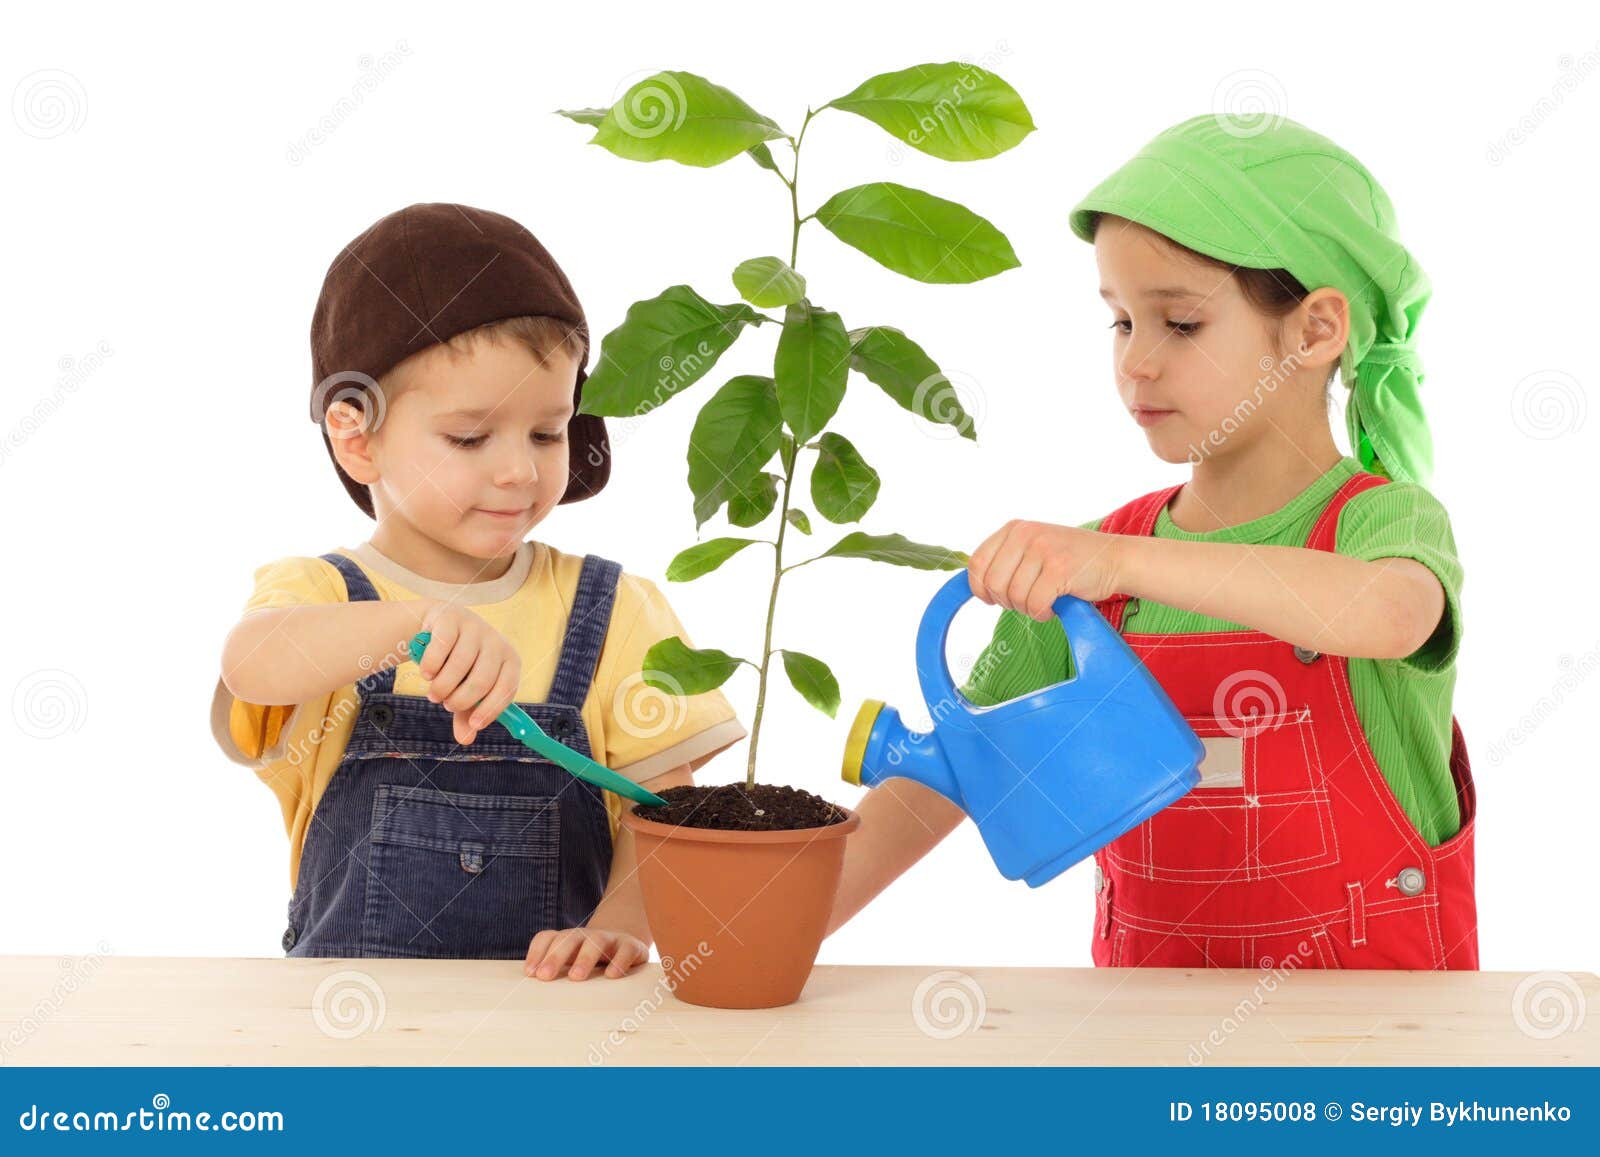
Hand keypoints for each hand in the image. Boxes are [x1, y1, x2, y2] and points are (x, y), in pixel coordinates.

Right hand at [414, 603, 521, 744]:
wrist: (438, 627)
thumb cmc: (458, 665)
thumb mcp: (465, 690)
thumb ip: (467, 715)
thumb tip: (466, 740)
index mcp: (509, 660)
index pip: (507, 688)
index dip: (491, 710)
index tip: (474, 725)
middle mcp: (496, 642)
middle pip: (482, 680)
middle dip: (461, 700)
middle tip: (446, 704)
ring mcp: (474, 628)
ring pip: (459, 666)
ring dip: (442, 686)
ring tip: (434, 693)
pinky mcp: (451, 619)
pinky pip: (440, 649)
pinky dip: (431, 667)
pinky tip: (426, 674)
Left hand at [524, 927, 649, 980]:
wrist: (628, 944)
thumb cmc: (593, 960)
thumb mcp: (573, 963)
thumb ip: (555, 972)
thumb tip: (534, 990)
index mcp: (568, 940)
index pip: (548, 938)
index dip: (537, 952)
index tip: (530, 973)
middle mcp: (587, 936)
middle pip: (569, 939)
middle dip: (555, 956)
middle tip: (545, 976)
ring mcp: (610, 939)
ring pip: (596, 942)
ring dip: (584, 958)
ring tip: (575, 977)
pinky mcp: (632, 946)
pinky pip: (626, 950)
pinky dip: (619, 961)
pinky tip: (612, 976)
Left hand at [966, 520, 1127, 620]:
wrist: (1115, 558)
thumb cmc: (1070, 561)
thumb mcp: (1033, 549)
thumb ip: (1006, 560)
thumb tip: (974, 585)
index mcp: (1014, 529)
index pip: (977, 562)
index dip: (979, 587)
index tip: (991, 599)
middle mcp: (1026, 534)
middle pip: (993, 582)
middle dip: (1006, 602)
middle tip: (1026, 602)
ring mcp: (1043, 549)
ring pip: (1014, 596)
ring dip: (1027, 609)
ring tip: (1044, 601)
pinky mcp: (1059, 569)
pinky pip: (1034, 605)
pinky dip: (1042, 614)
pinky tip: (1053, 607)